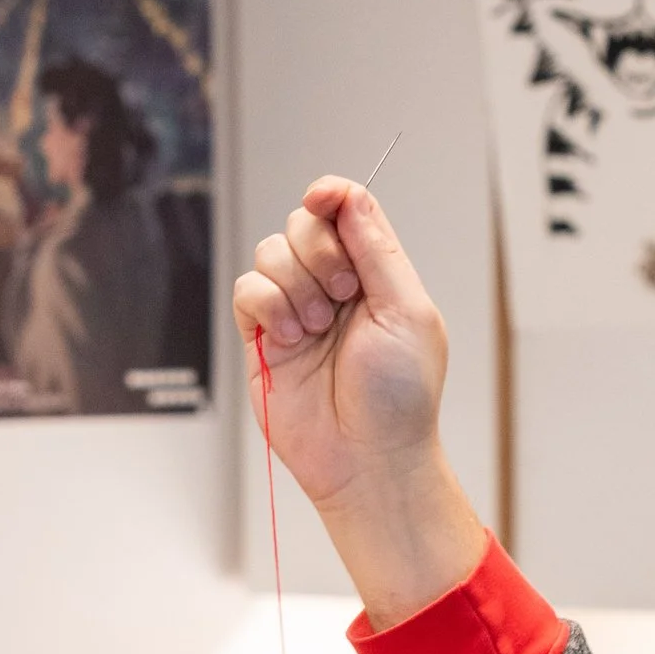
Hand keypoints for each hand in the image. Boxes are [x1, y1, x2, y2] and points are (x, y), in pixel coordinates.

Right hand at [232, 177, 486, 623]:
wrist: (368, 460)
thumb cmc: (400, 399)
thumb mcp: (408, 311)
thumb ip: (377, 247)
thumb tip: (346, 194)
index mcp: (376, 276)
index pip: (344, 210)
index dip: (330, 198)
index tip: (325, 202)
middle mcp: (334, 288)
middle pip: (301, 223)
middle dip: (318, 253)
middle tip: (343, 297)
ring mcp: (296, 311)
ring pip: (270, 252)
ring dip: (295, 286)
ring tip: (318, 329)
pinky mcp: (264, 337)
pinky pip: (246, 290)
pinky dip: (266, 305)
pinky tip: (291, 336)